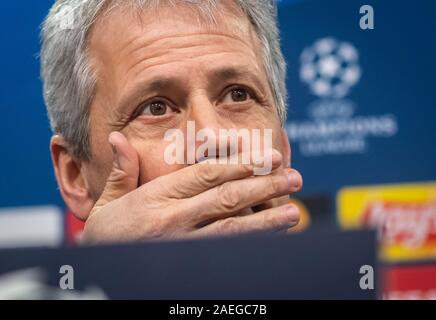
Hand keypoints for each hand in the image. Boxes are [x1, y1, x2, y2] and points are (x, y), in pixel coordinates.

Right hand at [82, 132, 302, 243]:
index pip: (206, 175)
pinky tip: (271, 239)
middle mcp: (173, 220)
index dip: (240, 164)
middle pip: (227, 198)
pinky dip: (251, 244)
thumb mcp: (107, 202)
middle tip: (292, 177)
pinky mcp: (190, 265)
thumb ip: (122, 170)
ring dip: (266, 219)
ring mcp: (183, 245)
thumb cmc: (106, 237)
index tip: (267, 158)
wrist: (99, 273)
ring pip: (233, 229)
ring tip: (292, 211)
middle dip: (263, 186)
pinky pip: (227, 254)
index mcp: (156, 198)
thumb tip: (117, 139)